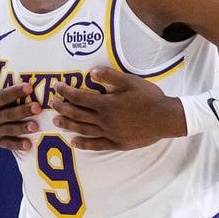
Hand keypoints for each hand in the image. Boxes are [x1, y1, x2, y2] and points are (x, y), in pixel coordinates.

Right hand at [0, 59, 40, 150]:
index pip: (3, 96)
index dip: (15, 92)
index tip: (29, 87)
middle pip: (9, 114)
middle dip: (23, 111)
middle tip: (38, 107)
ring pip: (10, 130)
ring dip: (23, 128)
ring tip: (36, 127)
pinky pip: (7, 143)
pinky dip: (17, 145)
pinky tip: (29, 145)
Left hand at [51, 67, 185, 150]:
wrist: (166, 118)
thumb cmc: (149, 98)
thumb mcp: (130, 81)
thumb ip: (109, 76)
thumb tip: (90, 72)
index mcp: (106, 104)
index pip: (79, 97)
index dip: (65, 92)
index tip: (56, 87)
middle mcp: (105, 120)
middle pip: (77, 114)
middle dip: (62, 108)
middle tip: (51, 104)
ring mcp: (110, 133)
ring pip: (84, 129)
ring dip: (68, 125)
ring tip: (56, 122)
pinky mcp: (117, 143)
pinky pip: (96, 145)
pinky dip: (84, 144)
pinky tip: (74, 142)